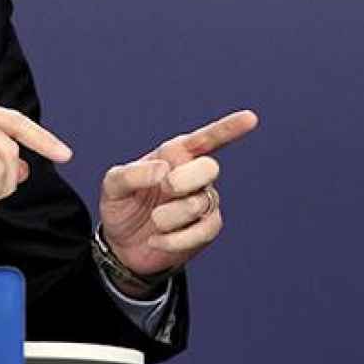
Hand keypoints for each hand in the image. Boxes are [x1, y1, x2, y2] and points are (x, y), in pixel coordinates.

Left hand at [98, 109, 256, 279]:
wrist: (123, 245)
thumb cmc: (121, 205)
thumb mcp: (113, 186)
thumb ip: (130, 174)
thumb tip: (163, 169)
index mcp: (174, 155)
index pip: (206, 139)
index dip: (228, 128)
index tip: (250, 118)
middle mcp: (194, 174)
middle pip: (209, 167)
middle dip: (185, 179)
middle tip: (164, 189)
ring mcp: (204, 201)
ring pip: (200, 203)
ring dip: (170, 215)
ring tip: (154, 221)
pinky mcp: (207, 228)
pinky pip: (204, 230)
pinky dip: (176, 238)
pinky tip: (157, 240)